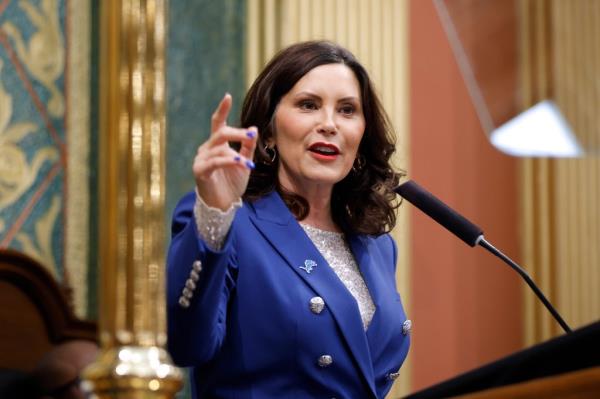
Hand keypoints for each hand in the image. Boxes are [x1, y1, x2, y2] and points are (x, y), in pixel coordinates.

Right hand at [193, 93, 257, 210]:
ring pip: (219, 149)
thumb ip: (248, 146)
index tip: (228, 96)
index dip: (222, 110)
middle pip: (220, 133)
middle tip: (251, 137)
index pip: (218, 123)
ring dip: (236, 154)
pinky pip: (215, 162)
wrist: (223, 205)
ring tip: (247, 162)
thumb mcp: (244, 162)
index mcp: (217, 144)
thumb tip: (254, 128)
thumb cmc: (232, 183)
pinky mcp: (200, 171)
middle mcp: (207, 149)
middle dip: (237, 133)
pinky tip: (240, 163)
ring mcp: (201, 159)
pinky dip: (229, 161)